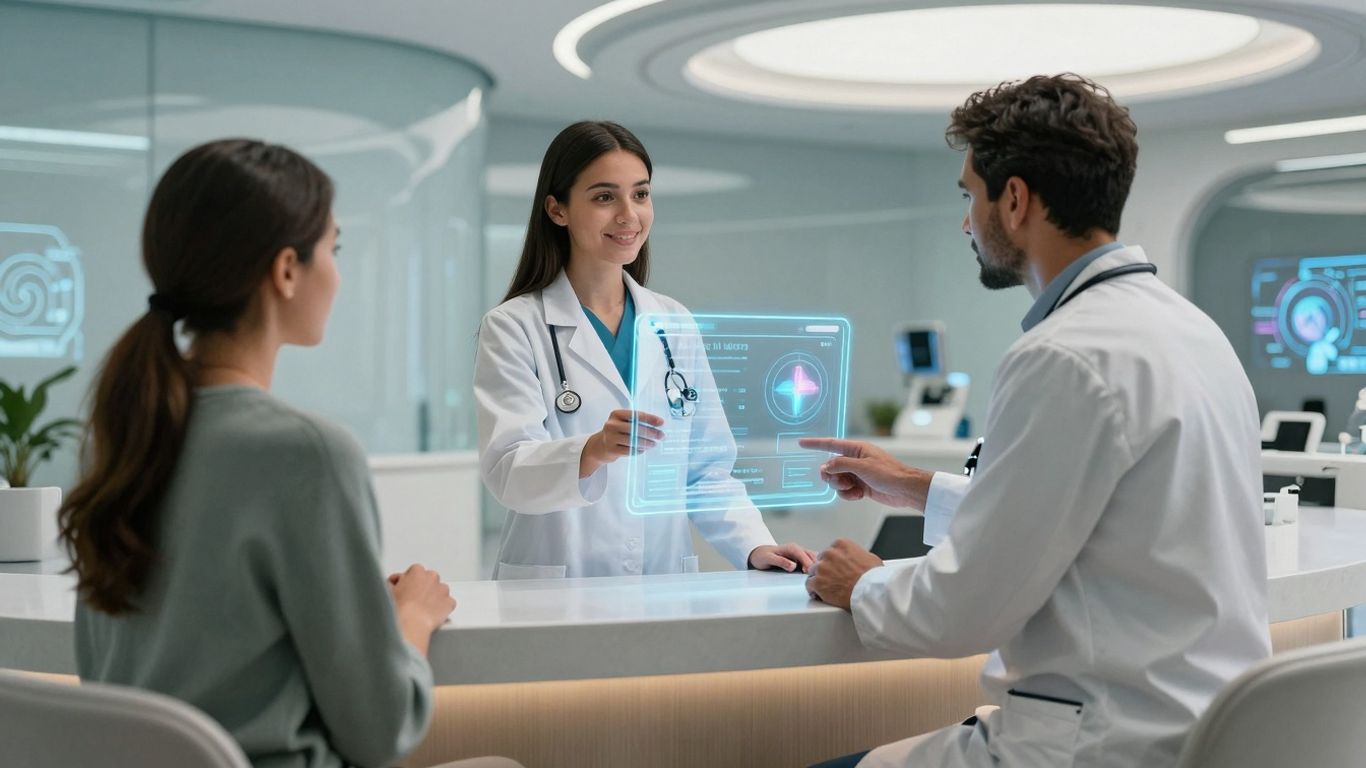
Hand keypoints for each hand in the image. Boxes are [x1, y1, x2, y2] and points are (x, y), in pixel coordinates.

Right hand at [389, 564, 455, 654]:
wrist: (411, 622)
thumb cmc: (399, 607)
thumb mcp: (388, 590)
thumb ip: (393, 583)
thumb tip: (393, 585)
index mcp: (417, 571)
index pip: (413, 572)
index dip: (407, 582)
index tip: (403, 589)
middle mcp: (432, 577)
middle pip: (428, 580)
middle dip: (421, 588)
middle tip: (412, 600)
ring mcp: (442, 590)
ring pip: (439, 590)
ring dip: (433, 596)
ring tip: (423, 608)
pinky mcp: (449, 603)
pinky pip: (447, 603)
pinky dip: (442, 608)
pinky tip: (433, 614)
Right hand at [580, 410, 664, 477]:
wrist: (598, 447)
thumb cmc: (615, 433)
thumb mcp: (622, 423)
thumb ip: (636, 422)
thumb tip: (657, 426)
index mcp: (616, 414)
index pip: (636, 415)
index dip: (650, 419)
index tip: (661, 422)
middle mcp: (611, 425)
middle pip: (635, 428)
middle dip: (651, 432)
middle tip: (661, 435)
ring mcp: (610, 438)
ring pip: (633, 440)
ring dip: (646, 442)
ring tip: (653, 444)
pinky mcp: (611, 450)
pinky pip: (629, 450)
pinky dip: (638, 450)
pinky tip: (643, 449)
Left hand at [749, 542, 817, 572]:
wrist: (759, 554)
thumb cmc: (763, 556)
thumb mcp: (769, 559)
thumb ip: (781, 562)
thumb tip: (793, 566)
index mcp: (791, 548)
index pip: (803, 554)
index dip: (807, 563)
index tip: (809, 573)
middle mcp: (798, 550)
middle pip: (812, 556)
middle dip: (815, 566)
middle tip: (815, 578)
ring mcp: (801, 554)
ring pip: (814, 559)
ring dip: (816, 567)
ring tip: (815, 578)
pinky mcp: (802, 559)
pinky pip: (812, 562)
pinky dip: (815, 568)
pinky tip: (814, 576)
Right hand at [798, 437, 931, 509]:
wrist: (905, 489)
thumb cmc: (889, 473)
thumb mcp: (862, 466)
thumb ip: (841, 465)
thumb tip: (825, 466)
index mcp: (856, 449)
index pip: (831, 444)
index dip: (815, 444)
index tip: (801, 443)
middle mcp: (855, 460)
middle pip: (831, 467)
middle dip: (832, 476)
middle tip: (841, 482)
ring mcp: (857, 474)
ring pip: (837, 481)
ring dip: (841, 488)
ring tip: (854, 489)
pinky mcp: (861, 486)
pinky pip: (845, 491)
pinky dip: (848, 495)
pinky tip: (859, 495)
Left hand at [805, 539, 883, 610]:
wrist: (870, 591)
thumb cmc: (873, 577)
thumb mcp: (869, 557)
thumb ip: (856, 555)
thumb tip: (857, 559)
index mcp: (841, 544)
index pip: (830, 551)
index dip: (833, 562)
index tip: (836, 569)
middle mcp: (829, 553)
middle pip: (820, 561)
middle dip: (825, 570)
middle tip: (833, 579)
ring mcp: (822, 568)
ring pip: (813, 572)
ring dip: (819, 579)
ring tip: (828, 588)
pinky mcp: (817, 582)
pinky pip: (809, 585)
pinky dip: (814, 590)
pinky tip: (820, 594)